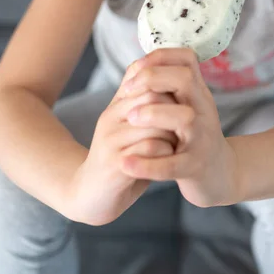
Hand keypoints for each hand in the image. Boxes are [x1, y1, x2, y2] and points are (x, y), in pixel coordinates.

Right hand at [66, 68, 176, 225]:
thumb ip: (148, 108)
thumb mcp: (133, 128)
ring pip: (155, 122)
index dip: (171, 90)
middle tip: (182, 126)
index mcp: (116, 105)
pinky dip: (167, 152)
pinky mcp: (114, 162)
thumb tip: (175, 82)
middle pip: (152, 96)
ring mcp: (111, 139)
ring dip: (172, 134)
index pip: (146, 78)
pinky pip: (151, 147)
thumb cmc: (122, 159)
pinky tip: (168, 159)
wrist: (90, 195)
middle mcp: (111, 117)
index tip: (183, 105)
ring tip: (176, 143)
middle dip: (174, 110)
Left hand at [121, 48, 239, 207]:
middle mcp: (203, 110)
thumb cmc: (194, 138)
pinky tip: (127, 163)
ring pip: (184, 117)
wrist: (221, 176)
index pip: (187, 59)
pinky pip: (173, 164)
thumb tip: (135, 65)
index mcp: (198, 93)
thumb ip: (167, 88)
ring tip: (131, 118)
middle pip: (185, 79)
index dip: (160, 57)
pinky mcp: (196, 167)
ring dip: (154, 113)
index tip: (137, 67)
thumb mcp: (186, 107)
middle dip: (153, 78)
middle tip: (128, 91)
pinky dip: (148, 164)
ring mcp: (202, 138)